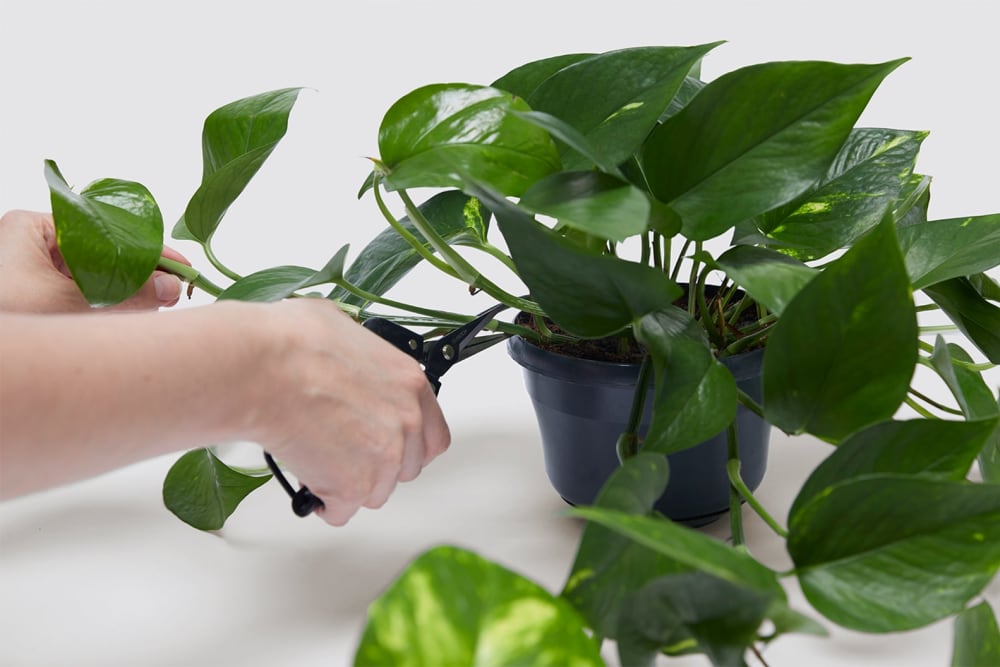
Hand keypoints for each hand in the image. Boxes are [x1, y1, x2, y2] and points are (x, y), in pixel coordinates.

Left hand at [0, 209, 188, 312]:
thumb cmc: (12, 320)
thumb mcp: (75, 304)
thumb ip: (131, 293)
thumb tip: (173, 287)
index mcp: (30, 229)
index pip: (105, 230)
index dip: (149, 250)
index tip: (183, 269)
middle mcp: (26, 247)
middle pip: (102, 254)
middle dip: (140, 275)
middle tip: (173, 293)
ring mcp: (27, 276)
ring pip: (92, 278)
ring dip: (124, 294)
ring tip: (155, 309)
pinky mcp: (32, 301)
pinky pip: (79, 297)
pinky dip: (104, 309)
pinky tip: (127, 321)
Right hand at [245, 299, 450, 525]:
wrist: (263, 369)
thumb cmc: (293, 345)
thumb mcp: (344, 330)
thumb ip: (362, 360)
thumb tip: (348, 360)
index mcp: (410, 385)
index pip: (433, 435)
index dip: (409, 444)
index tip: (391, 445)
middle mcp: (406, 425)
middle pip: (406, 467)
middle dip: (377, 464)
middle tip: (346, 451)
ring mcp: (383, 459)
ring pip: (375, 491)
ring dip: (350, 483)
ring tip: (318, 457)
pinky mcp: (352, 487)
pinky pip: (341, 511)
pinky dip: (323, 502)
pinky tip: (308, 477)